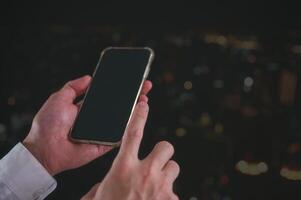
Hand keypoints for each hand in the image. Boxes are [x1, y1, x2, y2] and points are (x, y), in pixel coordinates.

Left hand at [23, 75, 152, 175]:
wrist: (45, 149)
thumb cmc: (48, 124)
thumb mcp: (58, 99)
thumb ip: (73, 87)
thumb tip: (89, 77)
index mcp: (86, 108)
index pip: (107, 95)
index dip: (118, 87)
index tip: (130, 79)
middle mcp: (96, 119)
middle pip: (118, 106)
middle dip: (132, 95)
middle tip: (144, 85)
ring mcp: (102, 131)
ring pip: (122, 119)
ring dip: (135, 109)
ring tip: (145, 96)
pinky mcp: (105, 144)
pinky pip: (120, 135)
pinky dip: (130, 126)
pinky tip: (139, 115)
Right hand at [81, 101, 179, 199]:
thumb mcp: (99, 193)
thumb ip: (110, 180)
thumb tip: (116, 178)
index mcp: (123, 167)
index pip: (133, 132)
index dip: (139, 115)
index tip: (143, 104)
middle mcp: (145, 173)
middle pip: (166, 147)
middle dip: (162, 153)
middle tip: (155, 163)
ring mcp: (161, 187)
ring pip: (174, 168)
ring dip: (167, 174)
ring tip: (156, 187)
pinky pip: (175, 192)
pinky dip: (167, 196)